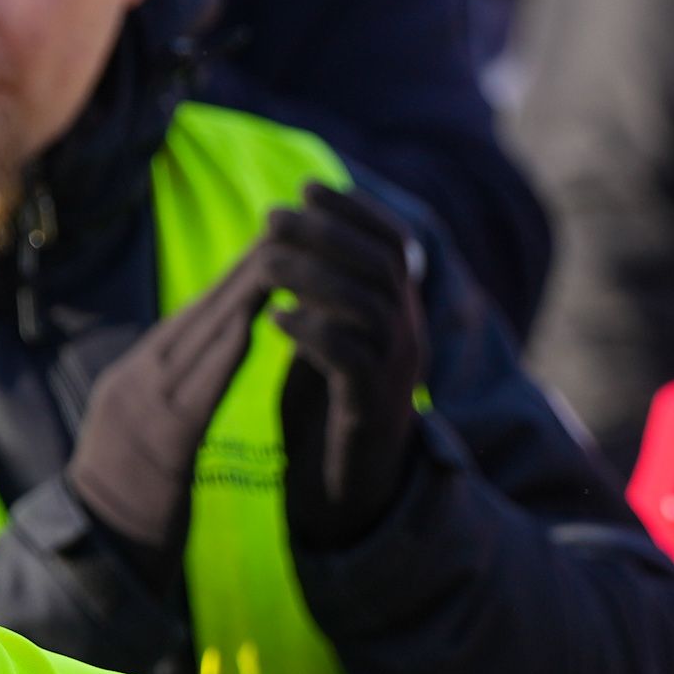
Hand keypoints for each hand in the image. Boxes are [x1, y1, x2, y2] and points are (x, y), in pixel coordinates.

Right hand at [66, 245, 281, 554]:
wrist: (94, 563)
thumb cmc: (126, 505)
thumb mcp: (143, 437)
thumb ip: (170, 397)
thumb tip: (207, 360)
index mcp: (133, 380)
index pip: (189, 319)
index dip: (230, 280)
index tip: (268, 244)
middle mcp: (134, 384)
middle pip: (195, 316)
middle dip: (241, 271)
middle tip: (283, 229)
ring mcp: (142, 412)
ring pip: (197, 341)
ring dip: (241, 296)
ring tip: (279, 260)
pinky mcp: (159, 446)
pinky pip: (196, 391)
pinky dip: (223, 354)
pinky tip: (251, 327)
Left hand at [262, 184, 427, 542]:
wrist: (347, 488)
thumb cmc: (331, 403)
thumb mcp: (332, 333)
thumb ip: (325, 289)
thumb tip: (296, 228)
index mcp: (402, 313)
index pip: (394, 243)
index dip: (355, 209)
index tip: (308, 186)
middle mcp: (409, 337)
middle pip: (382, 267)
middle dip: (326, 233)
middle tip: (272, 217)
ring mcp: (395, 375)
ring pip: (368, 308)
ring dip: (312, 277)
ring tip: (265, 263)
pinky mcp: (369, 411)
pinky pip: (350, 361)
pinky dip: (311, 333)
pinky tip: (275, 320)